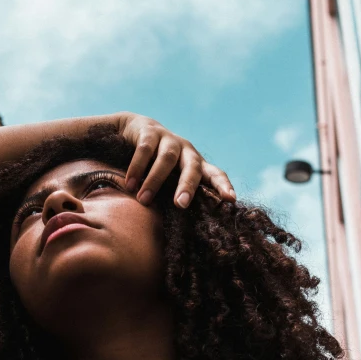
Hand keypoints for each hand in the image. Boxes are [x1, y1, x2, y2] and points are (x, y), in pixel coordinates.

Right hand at [116, 112, 235, 208]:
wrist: (135, 130)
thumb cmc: (155, 163)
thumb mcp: (170, 178)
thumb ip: (175, 193)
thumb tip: (182, 229)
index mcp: (195, 164)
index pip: (215, 174)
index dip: (223, 186)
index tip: (230, 200)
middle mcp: (186, 150)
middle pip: (192, 168)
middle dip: (187, 186)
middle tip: (181, 205)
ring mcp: (169, 139)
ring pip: (166, 160)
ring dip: (154, 181)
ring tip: (143, 200)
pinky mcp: (150, 131)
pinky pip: (145, 150)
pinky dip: (137, 168)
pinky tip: (129, 184)